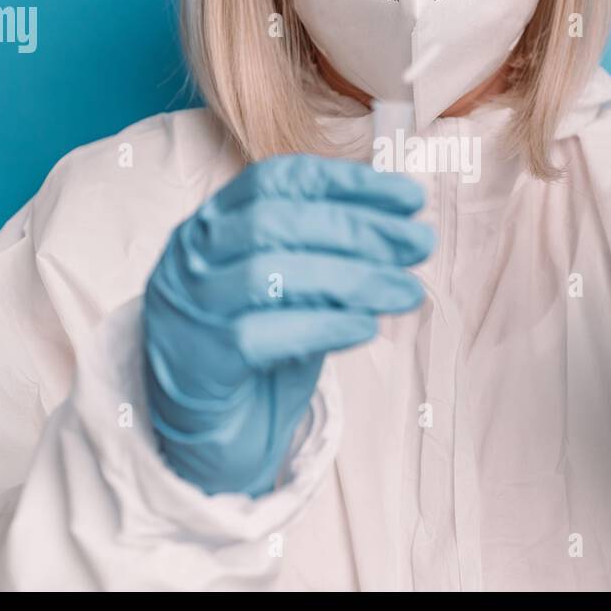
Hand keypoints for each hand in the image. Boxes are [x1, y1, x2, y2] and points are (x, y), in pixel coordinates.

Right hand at [143, 154, 433, 496]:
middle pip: (277, 221)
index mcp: (214, 221)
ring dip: (352, 278)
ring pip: (270, 273)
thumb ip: (331, 256)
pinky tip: (367, 328)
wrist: (204, 431)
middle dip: (360, 228)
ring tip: (407, 291)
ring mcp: (189, 306)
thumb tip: (406, 233)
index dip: (347, 182)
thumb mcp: (294, 288)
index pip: (279, 179)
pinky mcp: (199, 360)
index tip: (410, 197)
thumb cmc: (257, 347)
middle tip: (421, 243)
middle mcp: (191, 254)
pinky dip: (323, 327)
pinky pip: (262, 335)